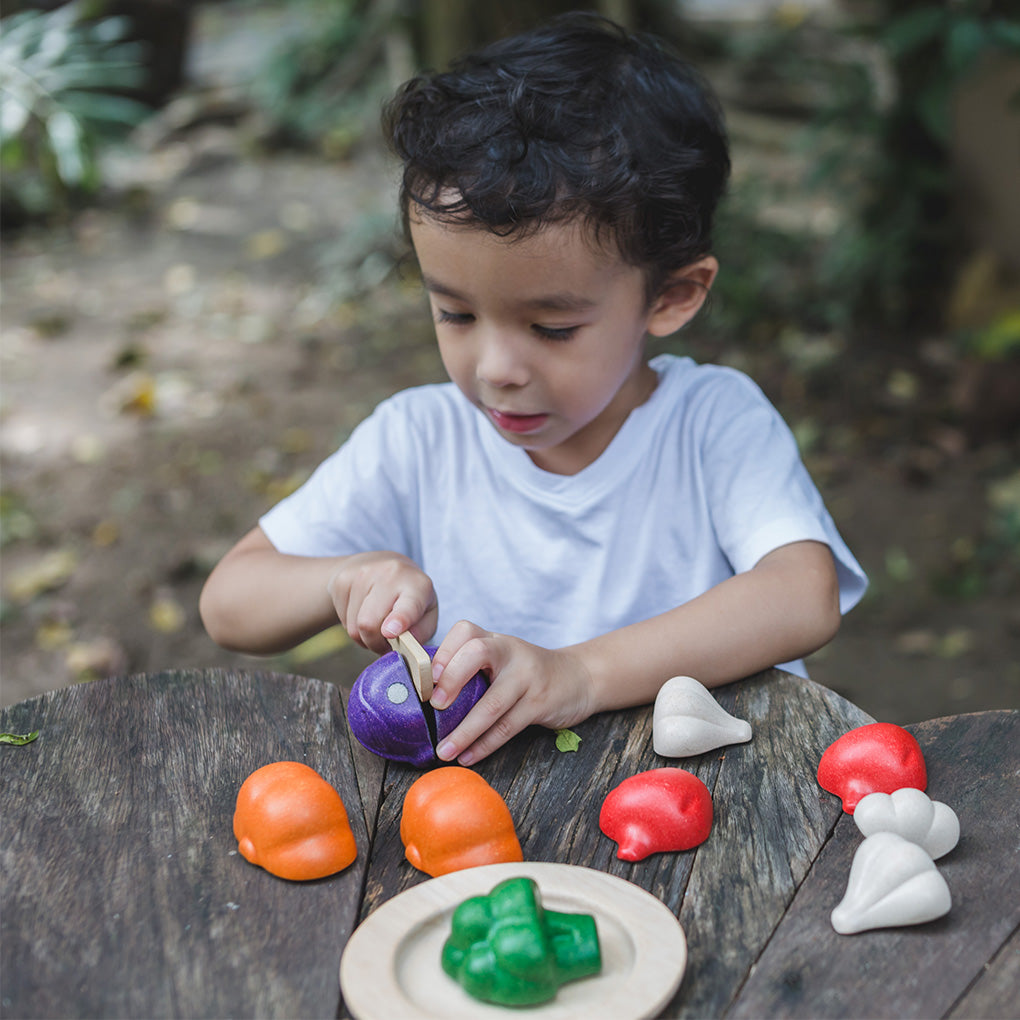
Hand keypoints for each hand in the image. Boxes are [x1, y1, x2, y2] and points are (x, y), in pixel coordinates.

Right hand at [326, 551, 436, 653]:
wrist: (379, 563)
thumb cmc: (409, 598)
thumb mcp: (427, 615)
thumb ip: (420, 633)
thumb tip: (404, 646)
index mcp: (418, 584)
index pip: (408, 605)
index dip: (400, 619)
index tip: (390, 631)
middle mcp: (391, 574)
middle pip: (370, 624)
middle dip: (376, 643)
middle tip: (386, 642)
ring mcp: (363, 574)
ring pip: (355, 628)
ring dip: (365, 636)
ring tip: (377, 622)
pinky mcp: (342, 580)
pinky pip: (343, 621)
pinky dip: (353, 626)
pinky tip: (363, 610)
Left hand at [428, 621, 595, 765]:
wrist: (578, 677)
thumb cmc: (525, 672)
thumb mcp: (501, 658)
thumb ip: (469, 668)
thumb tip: (423, 695)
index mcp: (494, 639)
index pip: (465, 631)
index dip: (443, 652)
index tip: (425, 679)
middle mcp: (510, 651)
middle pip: (478, 652)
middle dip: (452, 678)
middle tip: (433, 705)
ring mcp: (528, 675)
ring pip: (492, 703)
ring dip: (464, 731)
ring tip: (443, 751)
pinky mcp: (540, 702)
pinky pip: (508, 726)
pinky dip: (485, 745)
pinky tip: (468, 756)